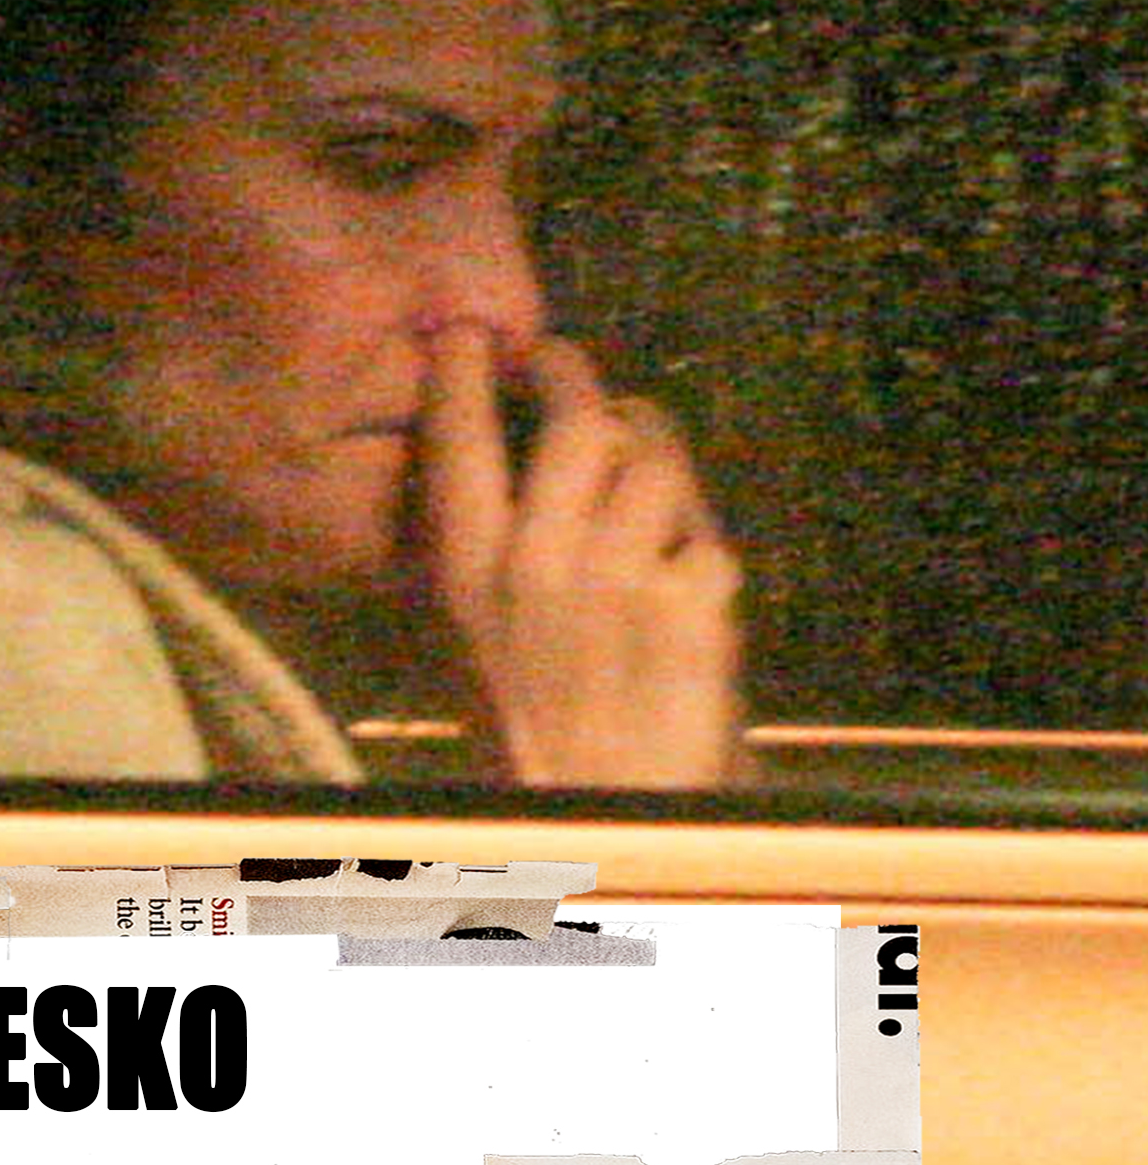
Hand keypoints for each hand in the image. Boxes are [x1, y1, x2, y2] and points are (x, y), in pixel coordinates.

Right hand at [415, 323, 741, 787]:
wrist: (612, 829)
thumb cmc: (535, 740)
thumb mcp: (476, 644)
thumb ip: (485, 558)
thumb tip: (503, 460)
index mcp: (470, 576)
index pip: (458, 443)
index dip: (463, 375)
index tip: (470, 335)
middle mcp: (541, 565)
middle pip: (576, 423)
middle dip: (578, 375)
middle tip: (570, 365)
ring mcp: (623, 580)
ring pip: (654, 460)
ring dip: (657, 451)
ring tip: (647, 456)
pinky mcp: (696, 606)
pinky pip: (706, 535)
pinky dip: (700, 546)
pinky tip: (687, 572)